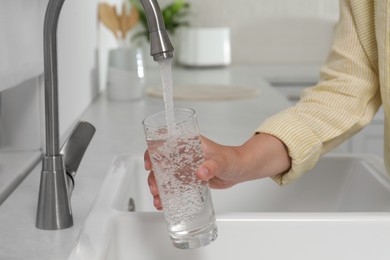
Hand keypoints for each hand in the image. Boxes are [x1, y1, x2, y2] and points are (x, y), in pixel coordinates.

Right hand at [144, 134, 290, 209]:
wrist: (240, 170)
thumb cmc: (232, 159)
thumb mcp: (222, 161)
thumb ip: (213, 165)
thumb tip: (201, 172)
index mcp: (189, 142)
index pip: (165, 142)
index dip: (153, 151)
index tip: (150, 163)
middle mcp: (184, 153)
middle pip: (161, 161)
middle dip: (154, 176)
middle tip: (155, 188)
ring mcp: (185, 166)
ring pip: (165, 175)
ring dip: (158, 187)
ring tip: (159, 200)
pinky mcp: (188, 177)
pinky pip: (173, 184)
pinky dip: (167, 193)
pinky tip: (164, 202)